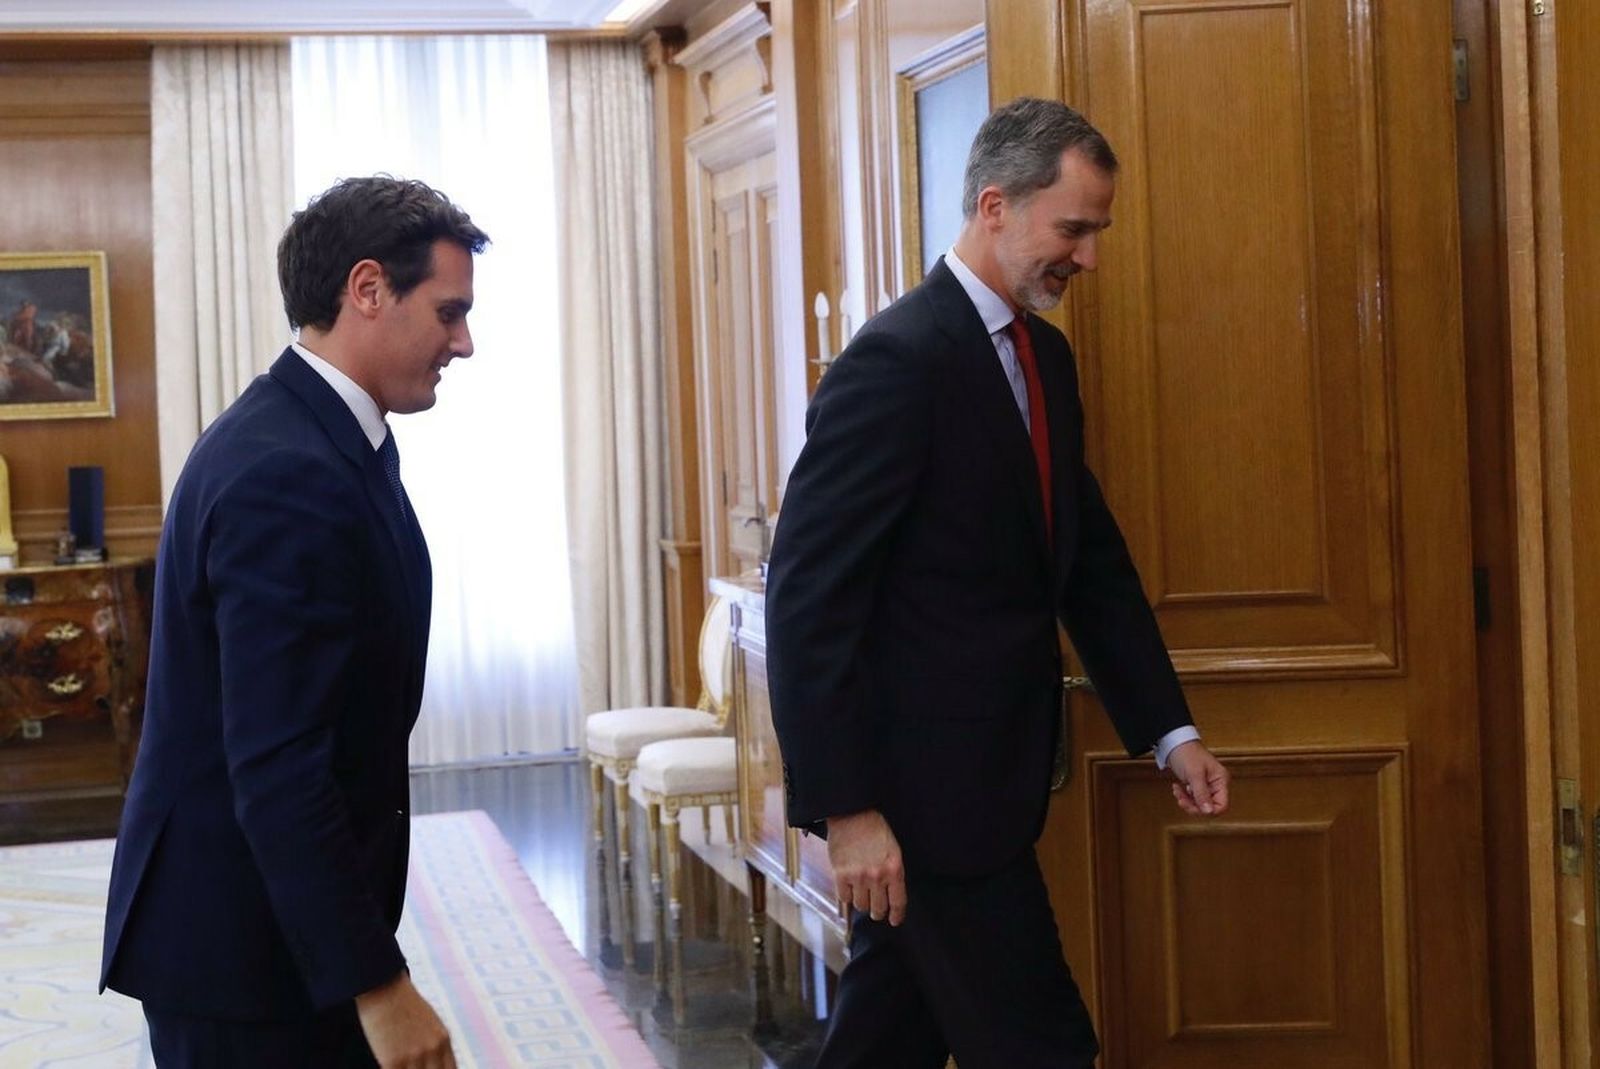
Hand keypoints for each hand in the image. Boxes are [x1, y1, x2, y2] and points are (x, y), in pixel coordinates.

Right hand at [355, 972, 455, 1068]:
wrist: (382, 986)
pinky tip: (389, 1066)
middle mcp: (432, 1050)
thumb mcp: (429, 1021)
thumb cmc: (402, 1003)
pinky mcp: (392, 1062)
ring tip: (403, 1067)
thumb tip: (436, 1062)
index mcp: (442, 1040)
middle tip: (414, 1068)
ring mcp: (413, 1057)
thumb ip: (435, 1044)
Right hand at [825, 809, 907, 925]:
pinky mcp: (840, 875)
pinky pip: (844, 898)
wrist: (851, 814)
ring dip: (861, 901)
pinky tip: (848, 886)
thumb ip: (892, 874)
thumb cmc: (874, 830)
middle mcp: (877, 876)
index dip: (896, 915)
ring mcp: (858, 877)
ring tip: (860, 890)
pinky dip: (846, 895)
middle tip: (875, 908)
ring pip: (860, 905)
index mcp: (895, 869)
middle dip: (877, 911)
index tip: (894, 921)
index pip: (898, 902)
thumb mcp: (893, 850)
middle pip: (878, 909)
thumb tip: (889, 897)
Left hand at [1167, 740, 1229, 816]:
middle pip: (1209, 807)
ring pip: (1200, 804)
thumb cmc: (1187, 753)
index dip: (1208, 810)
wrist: (1174, 742)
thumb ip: (1201, 794)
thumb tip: (1209, 812)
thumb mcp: (1194, 774)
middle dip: (1194, 805)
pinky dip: (1184, 796)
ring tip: (1178, 791)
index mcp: (1221, 780)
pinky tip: (1178, 788)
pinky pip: (1193, 798)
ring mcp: (1207, 785)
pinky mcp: (1197, 785)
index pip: (1222, 805)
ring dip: (1187, 801)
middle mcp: (1216, 784)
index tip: (1194, 806)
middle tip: (1181, 799)